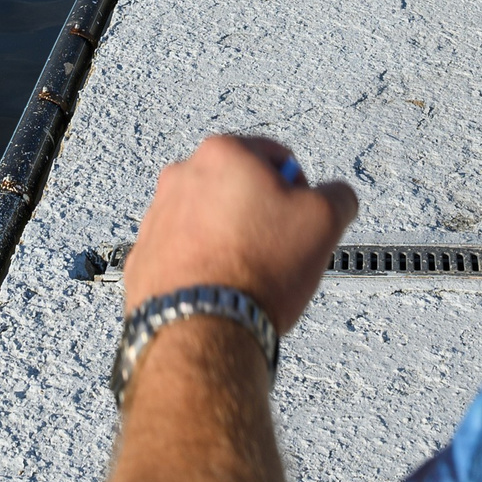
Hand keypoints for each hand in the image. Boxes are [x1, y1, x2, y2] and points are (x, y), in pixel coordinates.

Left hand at [124, 135, 357, 333]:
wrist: (203, 327)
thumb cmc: (257, 270)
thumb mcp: (325, 220)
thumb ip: (338, 195)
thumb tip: (337, 197)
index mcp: (224, 153)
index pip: (275, 157)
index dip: (298, 191)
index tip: (300, 220)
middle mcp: (181, 176)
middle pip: (237, 188)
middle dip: (259, 214)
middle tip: (277, 249)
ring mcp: (157, 216)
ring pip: (208, 219)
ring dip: (229, 238)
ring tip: (248, 274)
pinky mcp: (144, 255)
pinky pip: (183, 251)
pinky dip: (202, 264)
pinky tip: (220, 288)